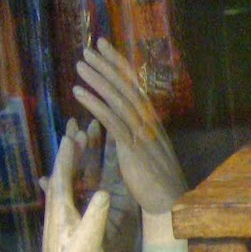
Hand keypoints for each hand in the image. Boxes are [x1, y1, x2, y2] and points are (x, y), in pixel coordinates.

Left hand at [41, 132, 110, 251]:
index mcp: (60, 216)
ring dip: (74, 167)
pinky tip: (78, 186)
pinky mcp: (67, 237)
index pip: (62, 178)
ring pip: (66, 188)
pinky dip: (76, 186)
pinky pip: (70, 202)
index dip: (68, 155)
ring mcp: (61, 227)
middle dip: (69, 154)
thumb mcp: (88, 246)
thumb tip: (104, 192)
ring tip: (80, 148)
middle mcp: (57, 217)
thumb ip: (95, 219)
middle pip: (61, 177)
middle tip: (74, 130)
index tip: (72, 134)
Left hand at [71, 38, 184, 215]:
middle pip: (126, 87)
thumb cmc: (159, 183)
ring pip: (118, 99)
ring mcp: (142, 134)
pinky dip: (94, 104)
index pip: (134, 86)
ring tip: (80, 64)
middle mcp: (148, 123)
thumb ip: (139, 134)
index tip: (104, 47)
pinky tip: (79, 93)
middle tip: (89, 47)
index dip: (119, 66)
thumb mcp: (150, 152)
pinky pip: (111, 121)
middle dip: (107, 66)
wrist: (171, 204)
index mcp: (151, 122)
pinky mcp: (133, 148)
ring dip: (98, 80)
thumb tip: (127, 121)